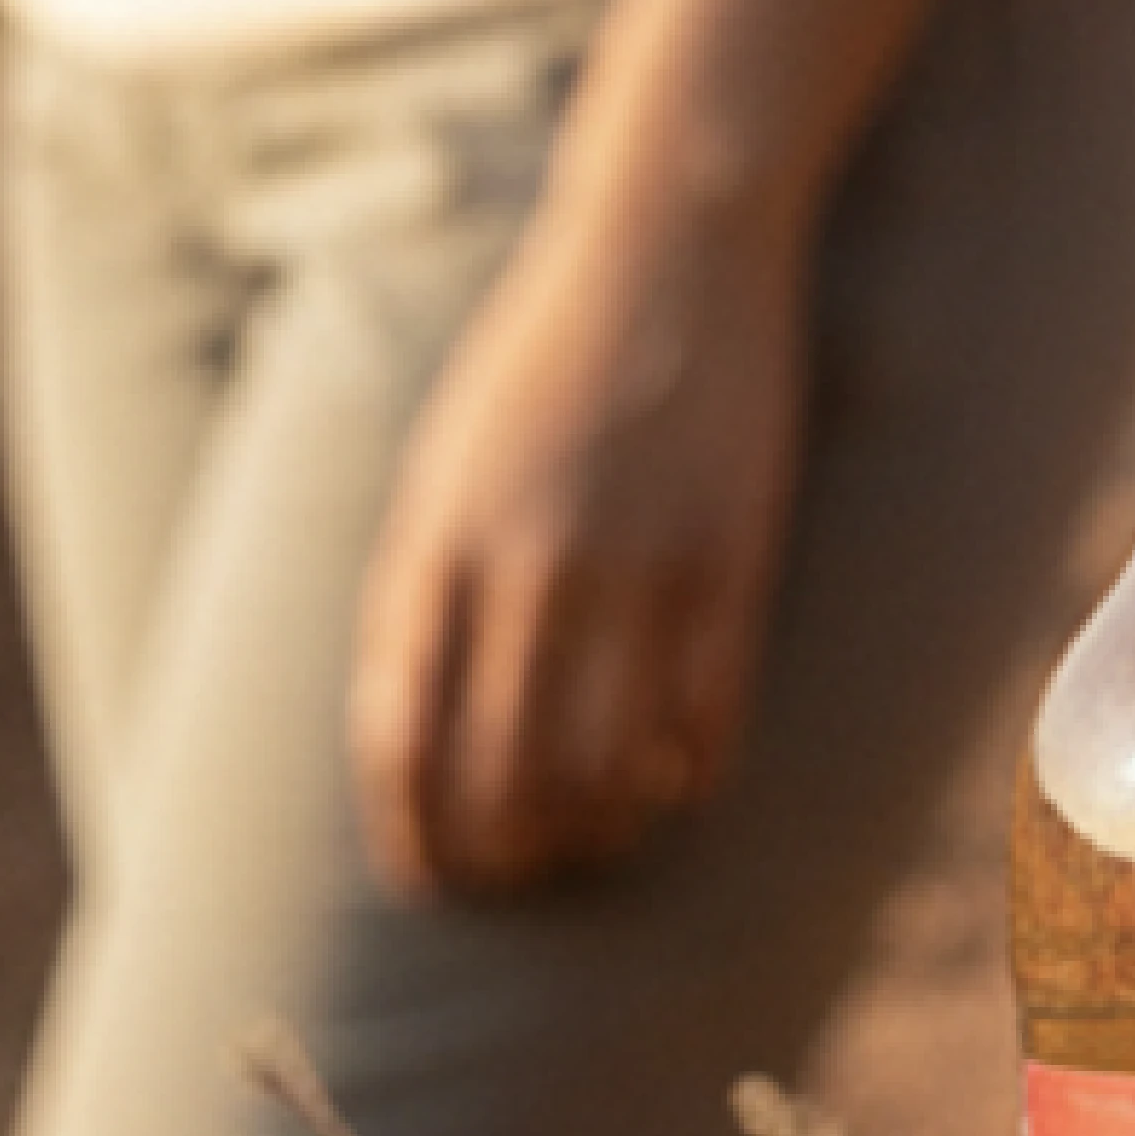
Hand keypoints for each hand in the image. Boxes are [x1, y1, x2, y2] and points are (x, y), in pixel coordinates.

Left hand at [345, 176, 811, 903]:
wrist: (663, 254)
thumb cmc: (539, 366)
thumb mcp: (443, 467)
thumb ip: (421, 594)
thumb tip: (411, 743)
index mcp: (438, 543)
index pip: (403, 741)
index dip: (415, 836)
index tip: (429, 881)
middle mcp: (529, 566)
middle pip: (504, 777)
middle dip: (507, 857)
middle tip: (521, 875)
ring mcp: (636, 567)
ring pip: (608, 770)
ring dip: (597, 832)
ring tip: (597, 840)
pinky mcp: (731, 562)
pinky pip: (707, 723)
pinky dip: (687, 778)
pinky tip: (675, 783)